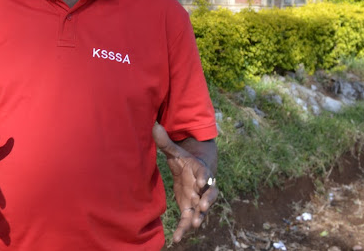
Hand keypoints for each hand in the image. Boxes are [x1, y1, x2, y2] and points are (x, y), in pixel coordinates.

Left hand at [152, 123, 217, 242]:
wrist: (194, 169)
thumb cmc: (185, 159)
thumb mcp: (175, 151)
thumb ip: (165, 141)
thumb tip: (154, 125)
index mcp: (200, 171)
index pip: (204, 174)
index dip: (203, 178)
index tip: (201, 181)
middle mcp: (203, 187)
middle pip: (209, 194)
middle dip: (206, 200)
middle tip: (202, 206)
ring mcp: (199, 199)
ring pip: (203, 210)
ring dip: (200, 216)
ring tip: (196, 224)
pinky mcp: (192, 208)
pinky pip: (190, 220)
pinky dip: (185, 228)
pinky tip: (176, 239)